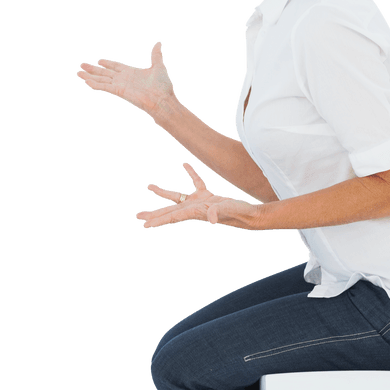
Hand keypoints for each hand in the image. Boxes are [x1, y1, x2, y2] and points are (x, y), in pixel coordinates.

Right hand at [76, 41, 176, 116]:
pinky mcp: (119, 91)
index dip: (107, 63)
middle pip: (105, 73)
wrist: (163, 100)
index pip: (116, 66)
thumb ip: (156, 55)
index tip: (99, 60)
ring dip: (89, 76)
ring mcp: (120, 85)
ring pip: (101, 79)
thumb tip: (158, 43)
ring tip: (78, 73)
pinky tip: (86, 81)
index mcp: (131, 72)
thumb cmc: (163, 86)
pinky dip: (95, 84)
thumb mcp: (158, 66)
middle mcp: (123, 79)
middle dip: (93, 69)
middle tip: (82, 65)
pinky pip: (104, 87)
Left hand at [137, 162, 257, 229]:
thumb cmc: (239, 214)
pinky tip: (185, 164)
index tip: (145, 225)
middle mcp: (194, 209)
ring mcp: (199, 203)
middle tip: (139, 217)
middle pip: (169, 211)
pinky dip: (191, 174)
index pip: (173, 217)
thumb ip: (218, 213)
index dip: (159, 220)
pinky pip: (196, 183)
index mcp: (194, 213)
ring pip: (177, 197)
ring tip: (149, 187)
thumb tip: (211, 217)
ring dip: (163, 193)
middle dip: (154, 214)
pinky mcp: (207, 196)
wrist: (250, 214)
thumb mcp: (228, 212)